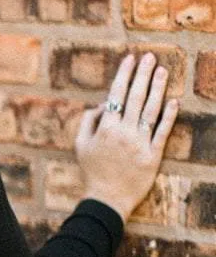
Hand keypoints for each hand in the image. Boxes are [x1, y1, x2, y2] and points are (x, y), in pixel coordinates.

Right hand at [75, 51, 179, 222]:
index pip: (116, 95)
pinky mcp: (153, 155)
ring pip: (151, 110)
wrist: (107, 199)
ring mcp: (140, 143)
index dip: (124, 75)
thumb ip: (88, 121)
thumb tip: (103, 104)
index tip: (130, 59)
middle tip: (150, 57)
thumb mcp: (81, 145)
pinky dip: (169, 116)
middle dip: (143, 75)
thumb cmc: (92, 171)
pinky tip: (174, 102)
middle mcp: (124, 132)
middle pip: (135, 97)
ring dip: (157, 89)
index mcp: (106, 128)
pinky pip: (163, 132)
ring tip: (163, 71)